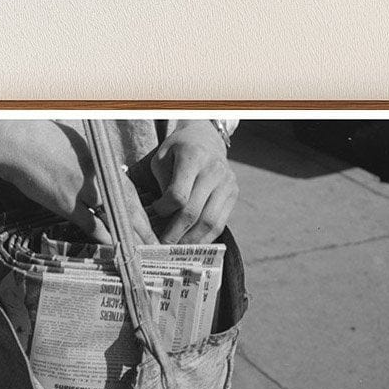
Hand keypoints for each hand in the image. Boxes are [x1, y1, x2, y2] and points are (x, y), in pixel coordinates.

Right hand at [0, 120, 156, 244]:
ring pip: (115, 217)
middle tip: (156, 246)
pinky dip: (105, 237)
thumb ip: (88, 167)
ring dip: (129, 237)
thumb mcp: (72, 150)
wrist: (15, 141)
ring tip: (141, 254)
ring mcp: (83, 189)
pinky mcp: (66, 202)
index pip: (129, 191)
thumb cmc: (39, 141)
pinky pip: (92, 224)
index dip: (142, 212)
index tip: (150, 227)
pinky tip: (116, 249)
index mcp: (101, 162)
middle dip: (144, 229)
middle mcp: (97, 175)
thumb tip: (94, 187)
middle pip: (129, 206)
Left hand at [150, 121, 238, 243]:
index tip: (154, 213)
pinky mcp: (233, 195)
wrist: (206, 139)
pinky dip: (204, 239)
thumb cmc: (177, 152)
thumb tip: (159, 220)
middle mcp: (214, 170)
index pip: (178, 195)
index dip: (163, 210)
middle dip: (174, 234)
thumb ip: (161, 186)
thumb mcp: (162, 159)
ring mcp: (227, 184)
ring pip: (209, 222)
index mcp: (194, 157)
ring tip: (175, 250)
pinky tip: (191, 244)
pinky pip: (220, 224)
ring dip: (190, 241)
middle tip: (161, 247)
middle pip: (193, 212)